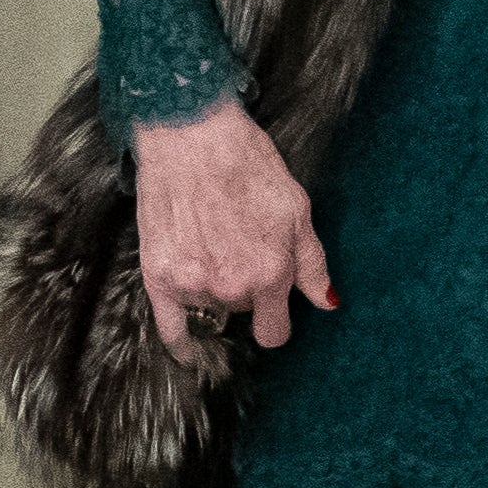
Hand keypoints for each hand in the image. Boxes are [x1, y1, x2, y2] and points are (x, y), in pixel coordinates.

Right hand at [132, 94, 337, 356]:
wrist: (191, 135)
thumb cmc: (248, 164)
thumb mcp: (296, 208)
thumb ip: (313, 264)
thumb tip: (328, 304)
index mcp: (271, 273)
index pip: (274, 332)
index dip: (275, 319)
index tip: (271, 306)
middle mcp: (232, 286)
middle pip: (241, 314)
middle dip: (245, 290)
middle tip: (238, 246)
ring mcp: (193, 285)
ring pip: (210, 311)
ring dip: (213, 292)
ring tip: (212, 244)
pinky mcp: (159, 277)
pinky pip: (171, 331)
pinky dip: (182, 345)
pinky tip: (190, 352)